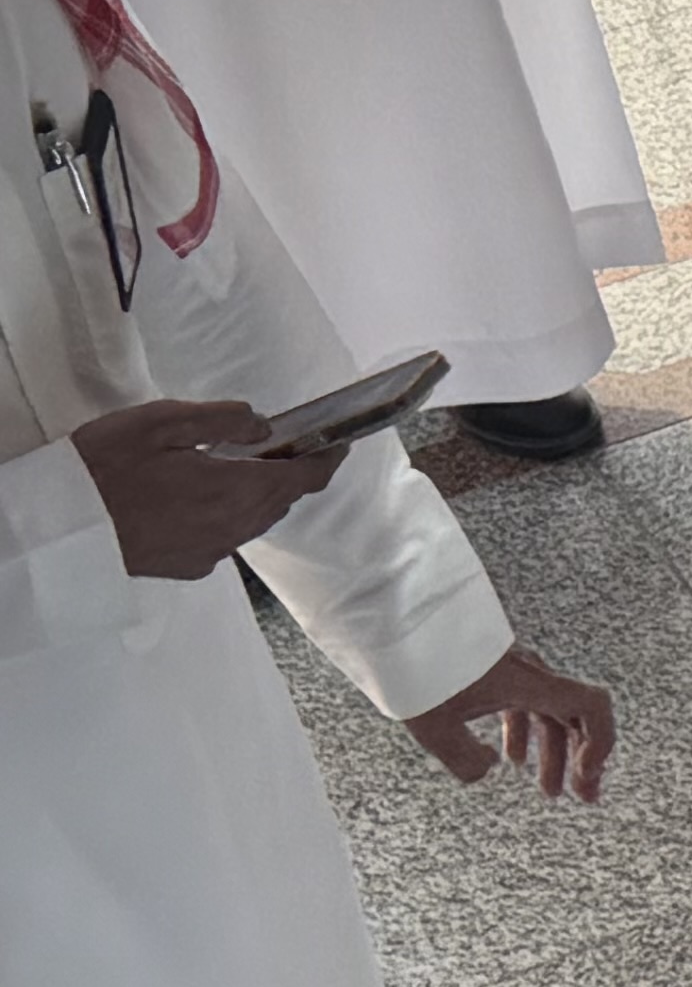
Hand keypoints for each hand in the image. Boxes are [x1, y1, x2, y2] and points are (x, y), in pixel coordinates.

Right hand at [69, 394, 327, 579]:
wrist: (59, 526)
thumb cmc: (103, 467)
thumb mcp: (160, 422)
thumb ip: (221, 419)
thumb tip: (263, 425)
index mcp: (235, 490)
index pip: (303, 478)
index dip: (327, 460)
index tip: (337, 444)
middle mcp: (233, 528)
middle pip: (280, 501)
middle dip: (289, 474)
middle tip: (282, 448)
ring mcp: (210, 553)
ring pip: (253, 522)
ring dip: (257, 496)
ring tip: (240, 469)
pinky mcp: (186, 567)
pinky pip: (223, 539)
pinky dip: (226, 517)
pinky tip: (199, 501)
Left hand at [400, 642, 617, 802]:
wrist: (391, 626)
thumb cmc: (415, 669)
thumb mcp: (435, 727)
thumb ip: (467, 759)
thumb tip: (487, 768)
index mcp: (529, 684)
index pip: (591, 707)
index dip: (601, 742)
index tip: (585, 775)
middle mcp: (530, 675)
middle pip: (576, 719)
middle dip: (584, 761)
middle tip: (584, 796)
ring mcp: (515, 672)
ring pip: (550, 716)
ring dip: (555, 754)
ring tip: (550, 789)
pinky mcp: (495, 672)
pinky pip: (526, 705)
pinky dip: (527, 734)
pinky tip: (511, 757)